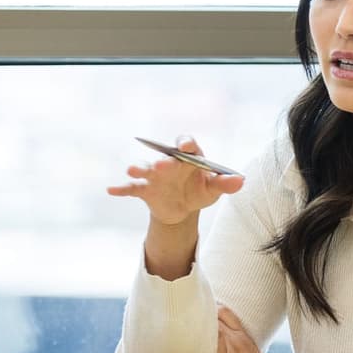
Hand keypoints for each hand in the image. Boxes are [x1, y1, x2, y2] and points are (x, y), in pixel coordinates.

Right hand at [106, 136, 243, 226]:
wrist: (183, 209)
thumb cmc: (199, 191)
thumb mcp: (214, 190)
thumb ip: (225, 183)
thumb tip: (241, 181)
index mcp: (188, 157)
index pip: (187, 144)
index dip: (186, 143)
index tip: (186, 147)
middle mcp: (169, 162)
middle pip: (165, 157)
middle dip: (163, 161)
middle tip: (161, 165)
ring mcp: (154, 176)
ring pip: (145, 169)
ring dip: (139, 168)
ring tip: (132, 170)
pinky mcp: (144, 189)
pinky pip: (131, 188)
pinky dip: (121, 188)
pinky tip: (111, 190)